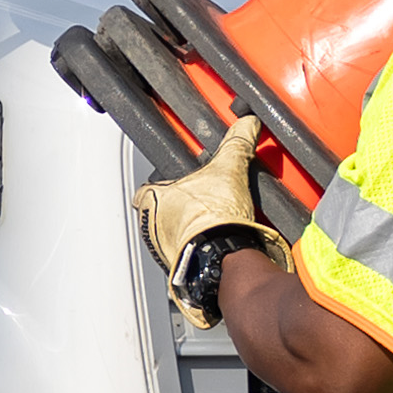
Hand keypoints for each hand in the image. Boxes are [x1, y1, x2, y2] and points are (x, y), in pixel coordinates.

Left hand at [136, 112, 270, 321]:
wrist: (221, 256)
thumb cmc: (212, 216)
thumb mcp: (228, 170)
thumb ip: (235, 145)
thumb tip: (246, 124)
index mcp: (151, 199)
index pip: (146, 189)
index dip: (163, 185)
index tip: (178, 184)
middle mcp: (150, 227)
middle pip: (160, 213)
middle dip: (179, 211)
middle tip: (204, 206)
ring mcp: (163, 250)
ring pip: (171, 237)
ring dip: (188, 234)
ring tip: (212, 226)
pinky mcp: (180, 269)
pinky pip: (185, 257)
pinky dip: (197, 252)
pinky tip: (216, 245)